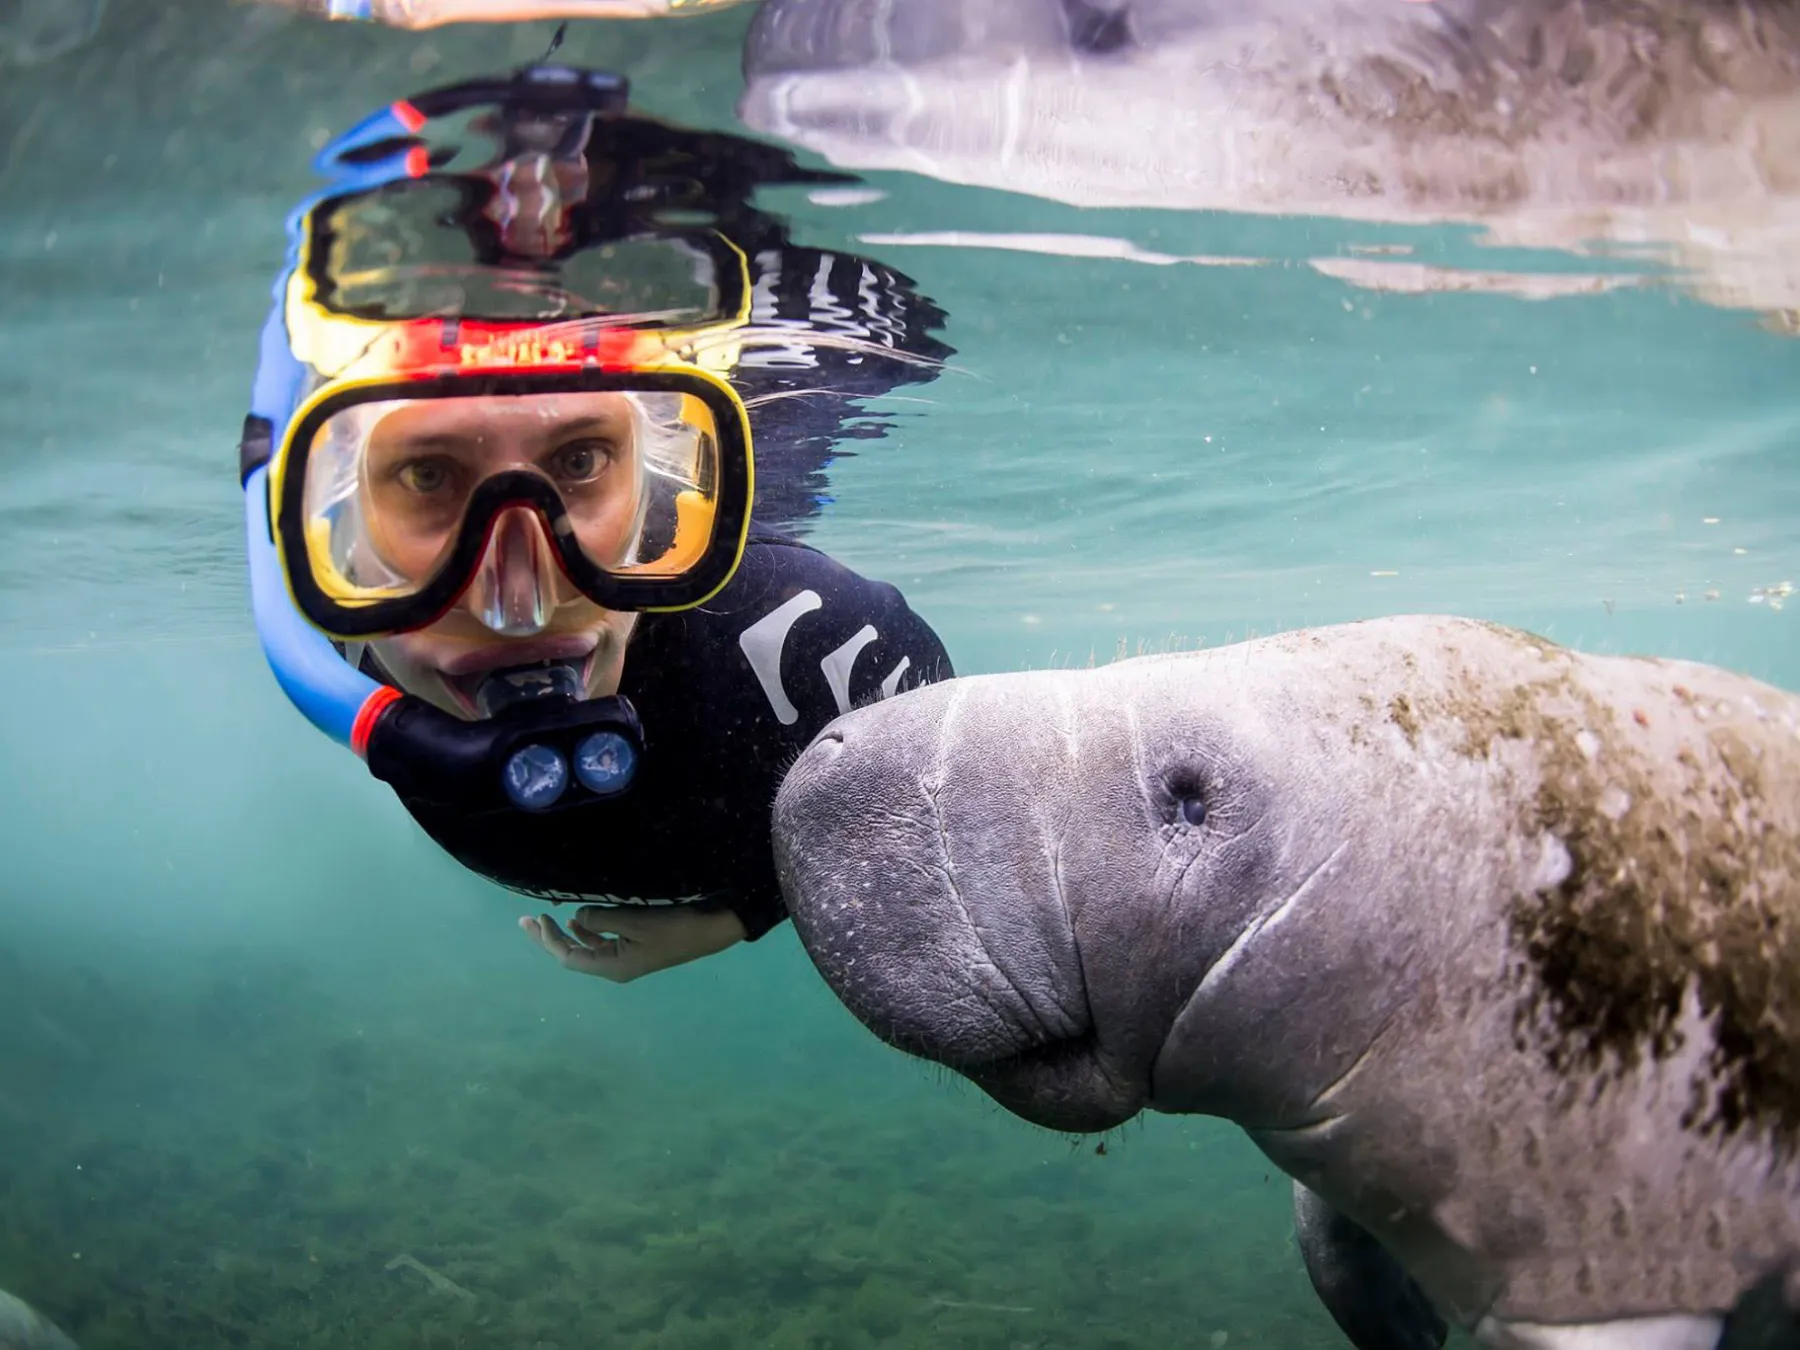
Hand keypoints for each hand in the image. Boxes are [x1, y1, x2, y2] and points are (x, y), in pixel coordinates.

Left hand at [519, 904, 745, 983]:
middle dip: (548, 939)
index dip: (550, 939)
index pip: (568, 957)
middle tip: (525, 921)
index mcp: (612, 967)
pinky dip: (588, 931)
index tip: (538, 916)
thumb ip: (600, 919)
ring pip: (586, 948)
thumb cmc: (673, 926)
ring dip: (566, 934)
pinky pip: (603, 942)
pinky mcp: (636, 947)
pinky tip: (580, 919)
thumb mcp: (633, 921)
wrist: (713, 929)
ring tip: (547, 918)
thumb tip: (577, 918)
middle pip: (572, 956)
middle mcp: (615, 967)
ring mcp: (626, 959)